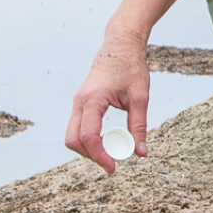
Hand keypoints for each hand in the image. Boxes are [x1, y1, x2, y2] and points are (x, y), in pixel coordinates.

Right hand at [65, 37, 151, 172]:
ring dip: (88, 148)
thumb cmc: (131, 68)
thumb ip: (139, 126)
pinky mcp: (80, 102)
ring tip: (111, 151)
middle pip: (73, 139)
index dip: (99, 155)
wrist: (120, 45)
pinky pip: (77, 127)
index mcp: (93, 99)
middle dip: (90, 155)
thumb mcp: (140, 98)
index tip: (113, 167)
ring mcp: (77, 101)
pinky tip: (106, 140)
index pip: (88, 136)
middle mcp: (80, 101)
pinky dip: (88, 138)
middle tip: (112, 162)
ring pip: (72, 135)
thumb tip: (140, 152)